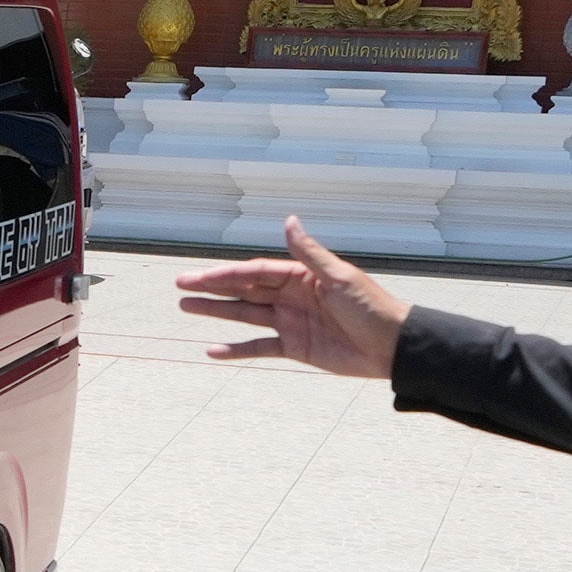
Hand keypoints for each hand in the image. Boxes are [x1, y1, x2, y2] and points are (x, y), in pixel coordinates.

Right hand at [177, 220, 409, 377]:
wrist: (391, 346)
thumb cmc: (371, 307)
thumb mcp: (339, 277)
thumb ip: (309, 253)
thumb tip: (289, 221)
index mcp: (301, 276)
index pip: (255, 272)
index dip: (225, 274)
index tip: (199, 276)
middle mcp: (291, 297)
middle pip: (244, 290)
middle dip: (212, 288)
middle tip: (181, 285)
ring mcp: (290, 322)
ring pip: (245, 315)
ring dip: (217, 312)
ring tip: (186, 307)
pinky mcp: (295, 348)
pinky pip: (259, 347)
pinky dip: (237, 349)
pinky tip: (212, 350)